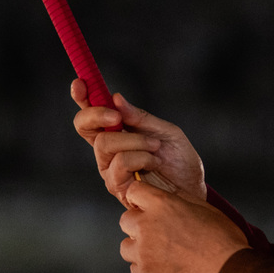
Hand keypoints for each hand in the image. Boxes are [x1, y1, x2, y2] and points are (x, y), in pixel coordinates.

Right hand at [71, 80, 207, 206]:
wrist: (193, 189)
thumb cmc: (179, 161)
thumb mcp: (166, 131)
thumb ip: (140, 117)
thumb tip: (115, 98)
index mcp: (117, 133)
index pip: (91, 115)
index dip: (82, 98)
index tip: (80, 83)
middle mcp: (108, 151)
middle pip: (84, 127)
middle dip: (97, 114)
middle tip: (117, 115)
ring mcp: (110, 169)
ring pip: (104, 144)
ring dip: (134, 140)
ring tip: (156, 147)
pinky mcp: (118, 187)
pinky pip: (119, 164)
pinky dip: (141, 157)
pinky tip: (155, 162)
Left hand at [119, 180, 247, 272]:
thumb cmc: (223, 240)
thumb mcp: (204, 208)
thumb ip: (180, 198)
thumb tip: (168, 193)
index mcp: (162, 206)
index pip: (134, 191)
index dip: (141, 197)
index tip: (146, 203)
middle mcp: (147, 227)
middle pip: (125, 220)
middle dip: (138, 223)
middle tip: (158, 230)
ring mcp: (144, 253)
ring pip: (126, 247)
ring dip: (139, 247)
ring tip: (161, 251)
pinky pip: (134, 269)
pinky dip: (145, 267)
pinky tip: (164, 266)